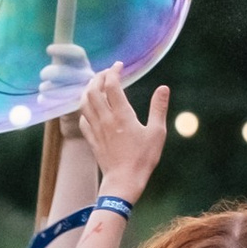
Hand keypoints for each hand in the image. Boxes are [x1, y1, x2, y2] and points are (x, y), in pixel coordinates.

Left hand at [78, 67, 168, 204]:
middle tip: (107, 72)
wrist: (123, 181)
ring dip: (88, 90)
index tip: (119, 65)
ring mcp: (96, 129)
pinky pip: (83, 119)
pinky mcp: (92, 140)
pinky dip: (85, 109)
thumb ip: (159, 108)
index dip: (113, 71)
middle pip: (93, 90)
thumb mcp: (157, 133)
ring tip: (96, 84)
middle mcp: (105, 119)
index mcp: (122, 115)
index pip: (112, 85)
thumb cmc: (143, 159)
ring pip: (84, 102)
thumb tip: (163, 88)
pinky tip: (91, 108)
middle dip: (98, 77)